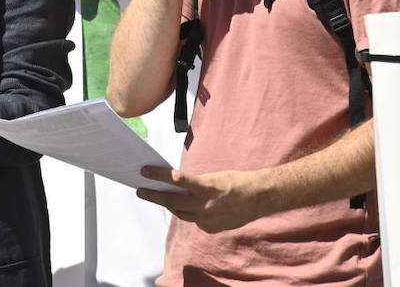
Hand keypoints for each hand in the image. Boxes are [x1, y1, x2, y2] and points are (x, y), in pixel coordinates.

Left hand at [136, 166, 263, 233]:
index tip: (144, 171)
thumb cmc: (236, 182)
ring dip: (168, 205)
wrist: (259, 198)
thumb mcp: (213, 177)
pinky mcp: (212, 228)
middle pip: (172, 201)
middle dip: (154, 195)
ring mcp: (208, 219)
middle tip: (140, 190)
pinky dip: (189, 213)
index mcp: (206, 187)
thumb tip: (175, 185)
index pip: (176, 180)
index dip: (158, 175)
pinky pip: (194, 220)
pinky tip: (187, 207)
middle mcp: (205, 205)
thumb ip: (195, 184)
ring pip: (180, 213)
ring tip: (156, 197)